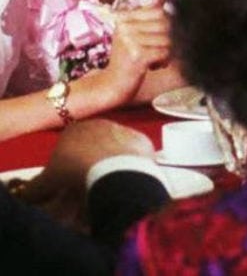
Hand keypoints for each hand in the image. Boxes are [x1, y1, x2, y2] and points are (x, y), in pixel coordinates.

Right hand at [13, 119, 154, 226]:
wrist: (114, 170)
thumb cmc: (75, 171)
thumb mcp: (48, 181)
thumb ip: (37, 186)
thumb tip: (30, 194)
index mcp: (75, 128)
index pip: (67, 146)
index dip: (66, 167)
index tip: (67, 183)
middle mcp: (101, 124)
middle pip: (92, 147)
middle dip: (88, 166)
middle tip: (87, 186)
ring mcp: (125, 130)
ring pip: (113, 151)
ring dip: (109, 167)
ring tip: (106, 187)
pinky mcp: (144, 142)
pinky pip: (133, 157)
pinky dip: (128, 168)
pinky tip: (124, 181)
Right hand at [100, 0, 172, 103]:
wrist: (112, 83)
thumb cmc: (127, 57)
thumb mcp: (134, 32)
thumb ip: (148, 13)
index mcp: (124, 19)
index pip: (158, 10)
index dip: (166, 23)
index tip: (160, 34)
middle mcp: (125, 27)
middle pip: (166, 24)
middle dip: (169, 38)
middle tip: (161, 49)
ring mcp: (130, 41)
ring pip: (168, 39)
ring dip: (168, 50)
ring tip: (158, 58)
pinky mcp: (138, 56)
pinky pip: (166, 52)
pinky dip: (165, 59)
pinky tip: (156, 65)